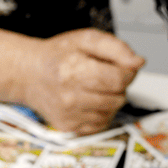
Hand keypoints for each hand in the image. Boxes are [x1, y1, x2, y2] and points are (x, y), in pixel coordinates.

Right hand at [20, 29, 144, 134]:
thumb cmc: (57, 56)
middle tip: (102, 75)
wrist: (29, 75)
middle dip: (118, 86)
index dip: (127, 72)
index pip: (120, 79)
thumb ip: (116, 48)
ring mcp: (69, 115)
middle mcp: (70, 96)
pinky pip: (100, 124)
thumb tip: (138, 62)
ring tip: (94, 87)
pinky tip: (89, 101)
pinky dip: (101, 113)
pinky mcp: (69, 128)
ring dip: (110, 100)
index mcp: (74, 70)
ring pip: (112, 113)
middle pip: (118, 98)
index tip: (120, 67)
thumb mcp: (86, 39)